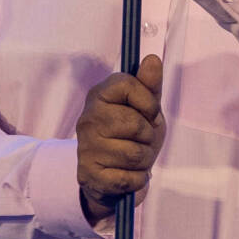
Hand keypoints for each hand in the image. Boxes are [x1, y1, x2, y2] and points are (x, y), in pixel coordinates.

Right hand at [75, 55, 164, 224]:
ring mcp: (86, 148)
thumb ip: (150, 86)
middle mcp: (87, 119)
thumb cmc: (131, 137)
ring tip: (135, 158)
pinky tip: (129, 174)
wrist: (112, 176)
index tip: (150, 113)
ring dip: (144, 159)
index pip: (128, 85)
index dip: (148, 101)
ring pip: (135, 153)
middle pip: (135, 124)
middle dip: (148, 136)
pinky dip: (138, 179)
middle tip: (141, 140)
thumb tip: (152, 59)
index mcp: (99, 96)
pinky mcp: (89, 174)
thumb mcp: (145, 109)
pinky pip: (129, 177)